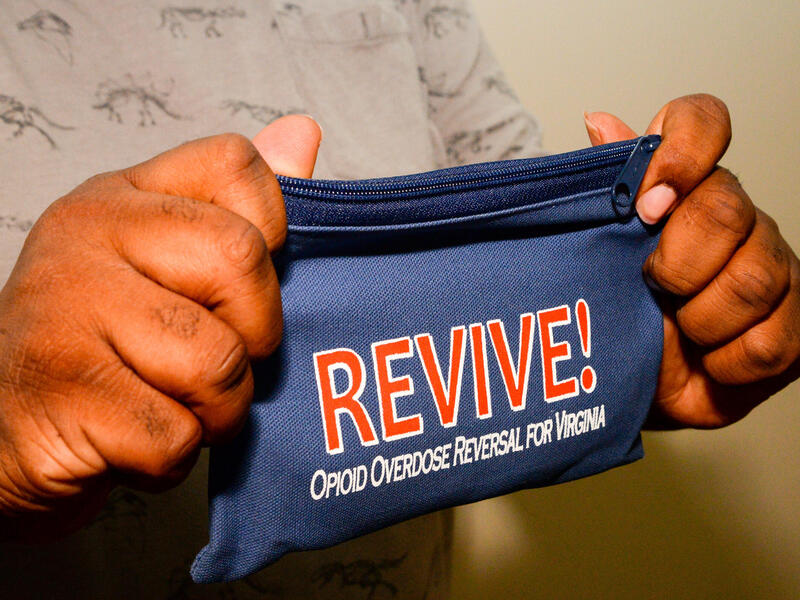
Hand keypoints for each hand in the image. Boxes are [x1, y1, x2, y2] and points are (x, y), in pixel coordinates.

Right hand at [0, 115, 321, 539]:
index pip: (236, 165)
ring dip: (218, 409)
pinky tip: (136, 437)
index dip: (271, 232)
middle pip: (241, 260)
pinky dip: (173, 455)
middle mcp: (87, 235)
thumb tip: (304, 132)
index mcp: (124, 196)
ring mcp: (65, 310)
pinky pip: (176, 434)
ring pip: (218, 362)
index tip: (240, 284)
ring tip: (177, 404)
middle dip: (255, 336)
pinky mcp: (62, 393)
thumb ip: (238, 205)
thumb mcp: (167, 263)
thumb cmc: (107, 345)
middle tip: (219, 361)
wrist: (6, 430)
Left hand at [584, 94, 799, 427]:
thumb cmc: (619, 308)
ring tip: (678, 328)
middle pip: (724, 210)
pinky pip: (767, 344)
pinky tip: (707, 358)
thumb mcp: (598, 252)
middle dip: (676, 263)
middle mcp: (739, 217)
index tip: (648, 204)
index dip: (682, 150)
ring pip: (751, 280)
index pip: (702, 121)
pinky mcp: (796, 327)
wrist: (639, 380)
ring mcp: (775, 268)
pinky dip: (722, 363)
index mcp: (688, 187)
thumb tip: (599, 121)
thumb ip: (604, 189)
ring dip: (698, 319)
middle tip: (652, 287)